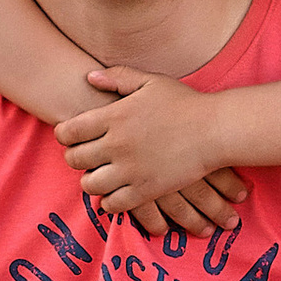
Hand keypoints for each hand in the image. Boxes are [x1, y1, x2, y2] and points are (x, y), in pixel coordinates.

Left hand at [59, 70, 246, 236]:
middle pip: (74, 159)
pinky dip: (109, 200)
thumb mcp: (151, 82)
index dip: (64, 134)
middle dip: (75, 158)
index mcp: (114, 117)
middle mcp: (117, 144)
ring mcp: (130, 170)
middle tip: (83, 156)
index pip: (69, 131)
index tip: (71, 136)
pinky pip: (113, 204)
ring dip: (91, 181)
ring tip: (98, 175)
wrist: (216, 131)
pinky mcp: (146, 190)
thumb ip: (118, 78)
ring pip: (90, 185)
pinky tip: (115, 192)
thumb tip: (89, 76)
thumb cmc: (185, 103)